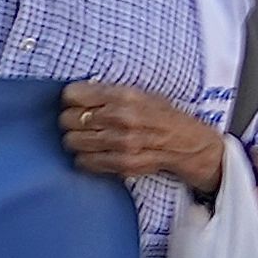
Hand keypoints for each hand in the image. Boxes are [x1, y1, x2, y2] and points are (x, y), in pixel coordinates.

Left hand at [56, 79, 229, 199]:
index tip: (76, 103)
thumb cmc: (162, 115)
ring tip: (88, 138)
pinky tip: (96, 153)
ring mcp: (123, 143)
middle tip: (80, 123)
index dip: (70, 100)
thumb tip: (74, 94)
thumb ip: (108, 93)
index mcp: (125, 96)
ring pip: (72, 142)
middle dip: (70, 121)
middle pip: (68, 120)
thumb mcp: (139, 93)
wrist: (190, 144)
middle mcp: (123, 118)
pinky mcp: (124, 164)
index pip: (72, 95)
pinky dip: (85, 158)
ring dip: (76, 140)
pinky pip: (85, 162)